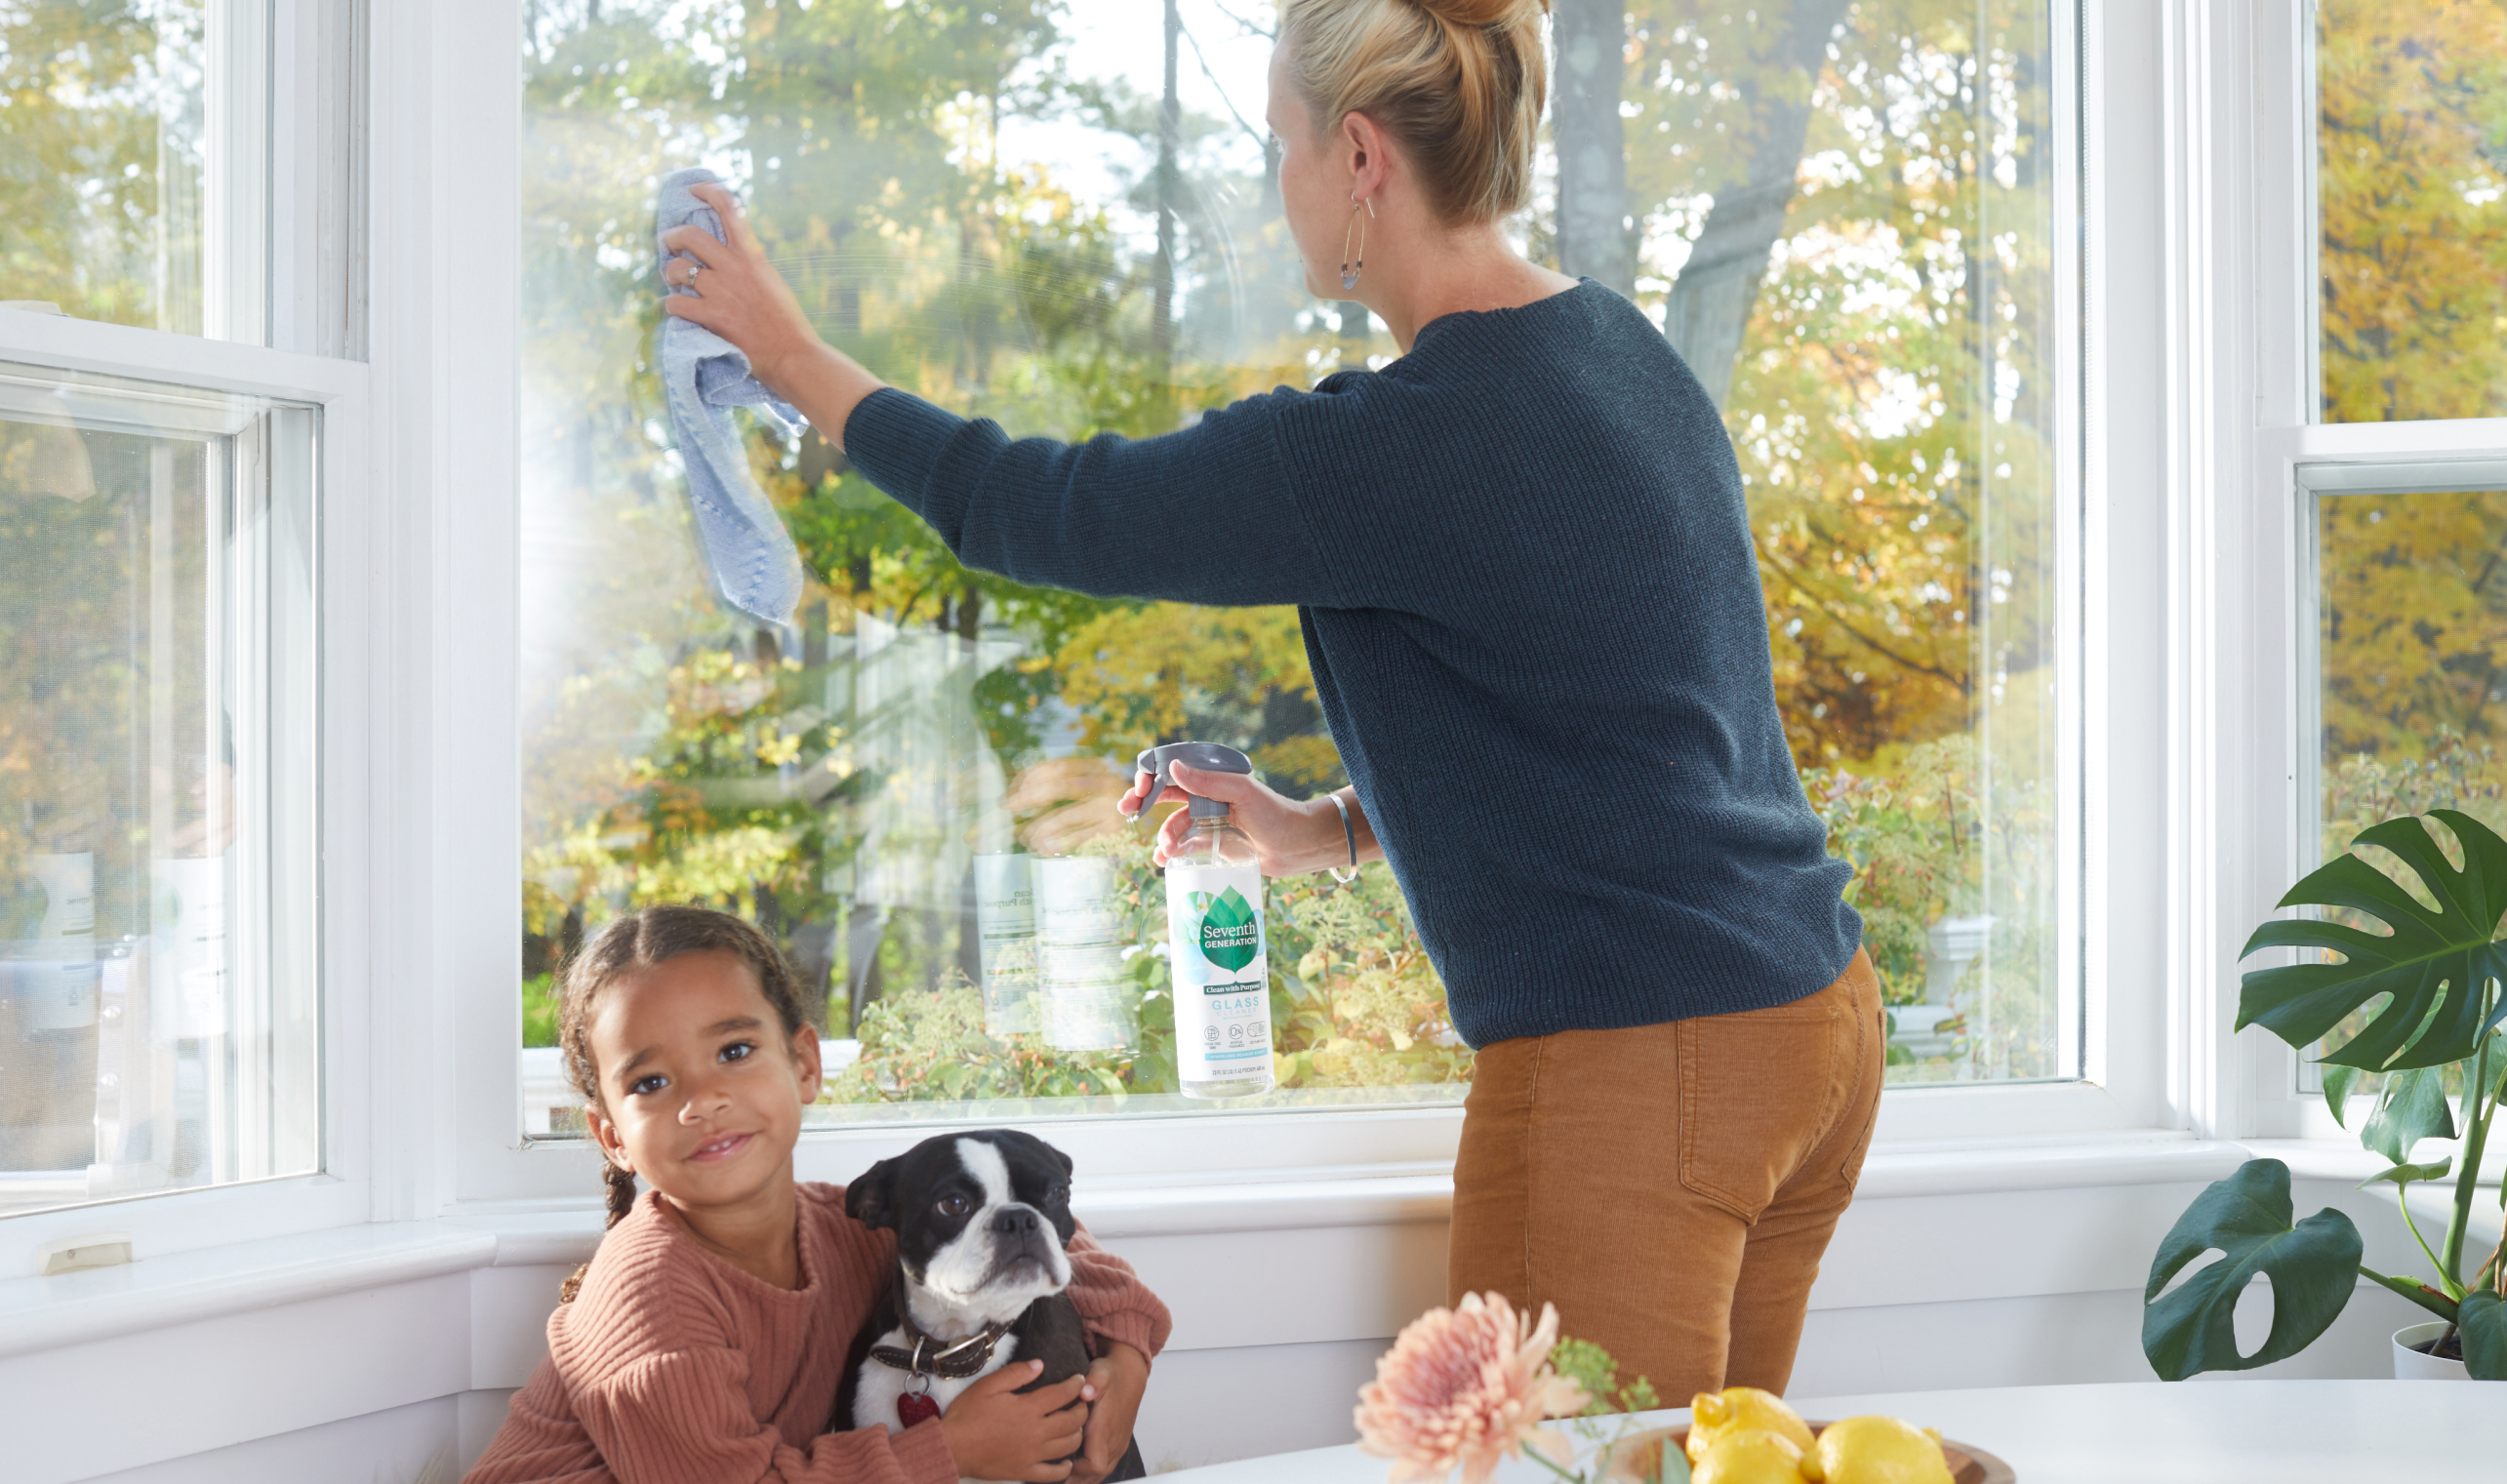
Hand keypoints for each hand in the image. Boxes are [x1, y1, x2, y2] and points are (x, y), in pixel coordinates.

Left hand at [660, 182, 882, 428]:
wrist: (793, 355)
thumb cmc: (786, 324)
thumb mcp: (771, 281)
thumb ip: (748, 265)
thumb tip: (725, 256)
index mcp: (752, 255)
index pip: (730, 207)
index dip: (708, 191)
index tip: (695, 191)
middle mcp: (734, 267)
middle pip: (690, 235)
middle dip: (672, 237)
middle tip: (669, 244)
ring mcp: (721, 291)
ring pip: (677, 269)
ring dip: (672, 275)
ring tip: (677, 284)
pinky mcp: (711, 316)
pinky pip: (675, 303)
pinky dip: (674, 306)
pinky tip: (682, 311)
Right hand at [937, 1360, 1087, 1482]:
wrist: (951, 1447)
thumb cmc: (967, 1415)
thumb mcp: (987, 1385)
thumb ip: (1016, 1374)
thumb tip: (1039, 1365)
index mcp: (1027, 1409)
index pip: (1062, 1394)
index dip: (1075, 1385)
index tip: (1079, 1380)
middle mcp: (1035, 1432)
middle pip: (1071, 1421)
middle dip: (1082, 1409)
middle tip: (1081, 1403)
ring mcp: (1032, 1455)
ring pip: (1067, 1446)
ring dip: (1077, 1434)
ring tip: (1074, 1426)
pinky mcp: (1024, 1471)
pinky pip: (1053, 1474)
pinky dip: (1064, 1468)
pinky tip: (1065, 1461)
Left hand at [1067, 1342, 1148, 1483]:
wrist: (1130, 1375)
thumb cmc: (1111, 1375)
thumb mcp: (1100, 1372)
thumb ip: (1093, 1382)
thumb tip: (1085, 1391)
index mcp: (1106, 1428)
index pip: (1094, 1465)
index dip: (1077, 1469)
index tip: (1062, 1461)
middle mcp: (1114, 1441)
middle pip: (1096, 1475)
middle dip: (1075, 1477)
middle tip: (1055, 1471)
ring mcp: (1117, 1446)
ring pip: (1100, 1474)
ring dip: (1082, 1477)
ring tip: (1062, 1473)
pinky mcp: (1118, 1446)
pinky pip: (1105, 1467)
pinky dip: (1090, 1473)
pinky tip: (1075, 1468)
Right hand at [1121, 762, 1374, 876]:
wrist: (1297, 847)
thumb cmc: (1275, 814)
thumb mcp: (1242, 794)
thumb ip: (1208, 782)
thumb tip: (1171, 767)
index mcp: (1213, 777)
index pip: (1174, 769)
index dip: (1152, 775)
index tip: (1141, 788)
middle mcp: (1207, 796)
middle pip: (1165, 795)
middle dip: (1142, 801)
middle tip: (1126, 809)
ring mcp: (1208, 821)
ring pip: (1173, 825)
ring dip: (1163, 835)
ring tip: (1167, 851)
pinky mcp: (1212, 844)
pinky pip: (1183, 846)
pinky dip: (1171, 853)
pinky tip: (1166, 862)